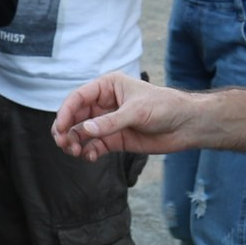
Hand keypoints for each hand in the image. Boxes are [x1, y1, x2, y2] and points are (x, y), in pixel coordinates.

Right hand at [54, 73, 190, 159]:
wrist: (186, 125)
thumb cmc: (165, 108)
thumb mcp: (136, 112)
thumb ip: (110, 123)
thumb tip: (84, 131)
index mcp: (108, 86)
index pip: (78, 97)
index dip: (66, 112)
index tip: (59, 128)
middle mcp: (104, 103)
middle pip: (76, 116)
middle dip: (66, 130)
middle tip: (63, 144)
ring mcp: (109, 122)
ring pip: (82, 132)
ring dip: (74, 142)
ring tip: (75, 152)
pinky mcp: (115, 139)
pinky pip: (95, 146)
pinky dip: (88, 152)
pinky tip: (89, 157)